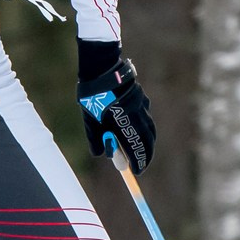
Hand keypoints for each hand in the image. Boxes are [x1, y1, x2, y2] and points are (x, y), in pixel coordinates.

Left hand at [77, 40, 153, 172]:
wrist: (102, 69)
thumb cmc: (93, 98)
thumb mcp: (90, 121)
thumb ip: (96, 139)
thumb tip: (101, 154)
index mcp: (124, 124)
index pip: (136, 149)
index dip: (138, 162)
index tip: (137, 170)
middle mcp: (137, 117)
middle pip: (147, 141)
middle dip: (146, 154)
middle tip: (142, 163)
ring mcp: (141, 106)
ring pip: (149, 129)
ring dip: (148, 142)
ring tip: (144, 150)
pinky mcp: (142, 98)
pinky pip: (147, 117)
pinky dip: (145, 127)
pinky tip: (140, 129)